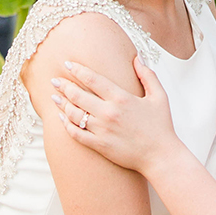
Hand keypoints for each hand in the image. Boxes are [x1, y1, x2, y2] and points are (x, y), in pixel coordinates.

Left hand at [52, 55, 178, 175]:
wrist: (160, 156)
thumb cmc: (161, 126)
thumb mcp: (159, 96)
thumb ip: (147, 75)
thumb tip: (137, 57)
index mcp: (121, 98)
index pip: (93, 79)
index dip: (78, 70)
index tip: (67, 64)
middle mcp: (109, 113)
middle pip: (78, 95)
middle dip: (64, 86)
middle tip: (54, 80)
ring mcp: (102, 130)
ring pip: (74, 114)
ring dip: (62, 104)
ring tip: (54, 97)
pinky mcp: (99, 146)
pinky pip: (76, 134)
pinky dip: (66, 125)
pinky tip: (61, 118)